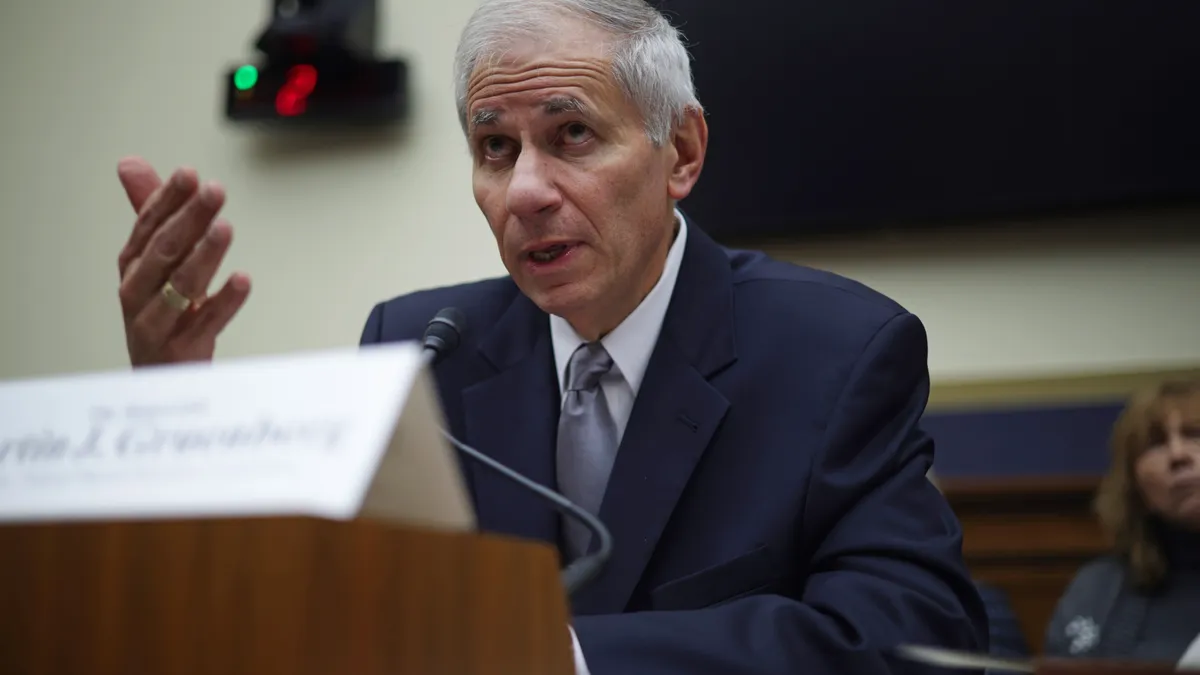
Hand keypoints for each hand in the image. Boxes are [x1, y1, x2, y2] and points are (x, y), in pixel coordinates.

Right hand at [116, 157, 250, 366]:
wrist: (160, 376)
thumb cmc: (159, 312)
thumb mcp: (153, 260)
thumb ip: (149, 211)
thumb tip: (129, 163)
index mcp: (133, 264)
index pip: (149, 225)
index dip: (168, 199)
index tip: (190, 174)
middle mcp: (138, 290)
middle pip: (164, 250)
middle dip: (190, 218)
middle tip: (215, 191)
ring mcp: (156, 321)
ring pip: (180, 285)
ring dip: (204, 255)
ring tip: (225, 228)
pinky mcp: (180, 349)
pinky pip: (205, 323)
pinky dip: (224, 301)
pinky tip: (243, 280)